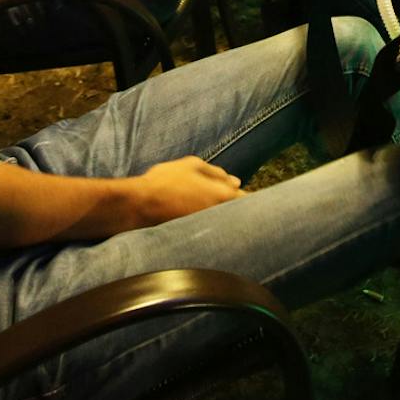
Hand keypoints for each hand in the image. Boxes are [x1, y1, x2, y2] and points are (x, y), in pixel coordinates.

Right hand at [127, 155, 244, 226]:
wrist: (140, 204)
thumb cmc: (166, 180)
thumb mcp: (192, 165)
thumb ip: (216, 173)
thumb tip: (235, 181)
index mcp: (222, 195)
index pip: (247, 201)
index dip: (253, 200)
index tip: (259, 201)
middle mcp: (218, 214)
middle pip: (238, 215)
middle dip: (241, 212)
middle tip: (242, 208)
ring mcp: (207, 226)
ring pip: (225, 224)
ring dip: (226, 219)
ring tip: (220, 215)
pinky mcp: (195, 235)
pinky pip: (211, 230)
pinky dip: (213, 226)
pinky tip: (206, 222)